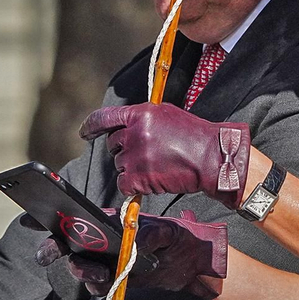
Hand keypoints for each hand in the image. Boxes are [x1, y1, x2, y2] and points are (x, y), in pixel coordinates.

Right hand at [38, 210, 227, 298]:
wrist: (188, 263)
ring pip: (79, 267)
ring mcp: (103, 261)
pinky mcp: (113, 280)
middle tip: (49, 254)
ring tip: (100, 271)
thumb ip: (150, 234)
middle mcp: (99, 240)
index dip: (49, 215)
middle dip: (52, 248)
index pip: (73, 216)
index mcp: (106, 221)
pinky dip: (99, 284)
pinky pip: (96, 285)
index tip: (31, 218)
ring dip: (82, 270)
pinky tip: (111, 280)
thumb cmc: (175, 236)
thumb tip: (134, 243)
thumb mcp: (166, 229)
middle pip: (65, 244)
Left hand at [80, 103, 250, 207]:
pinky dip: (134, 186)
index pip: (105, 117)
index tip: (85, 134)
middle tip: (147, 155)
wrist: (213, 159)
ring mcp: (135, 155)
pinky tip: (153, 180)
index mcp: (141, 113)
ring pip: (120, 165)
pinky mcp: (138, 177)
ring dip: (133, 168)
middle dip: (125, 151)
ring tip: (158, 166)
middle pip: (113, 145)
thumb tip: (126, 126)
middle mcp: (135, 133)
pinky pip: (124, 184)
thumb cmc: (195, 137)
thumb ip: (144, 118)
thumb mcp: (168, 116)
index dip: (91, 127)